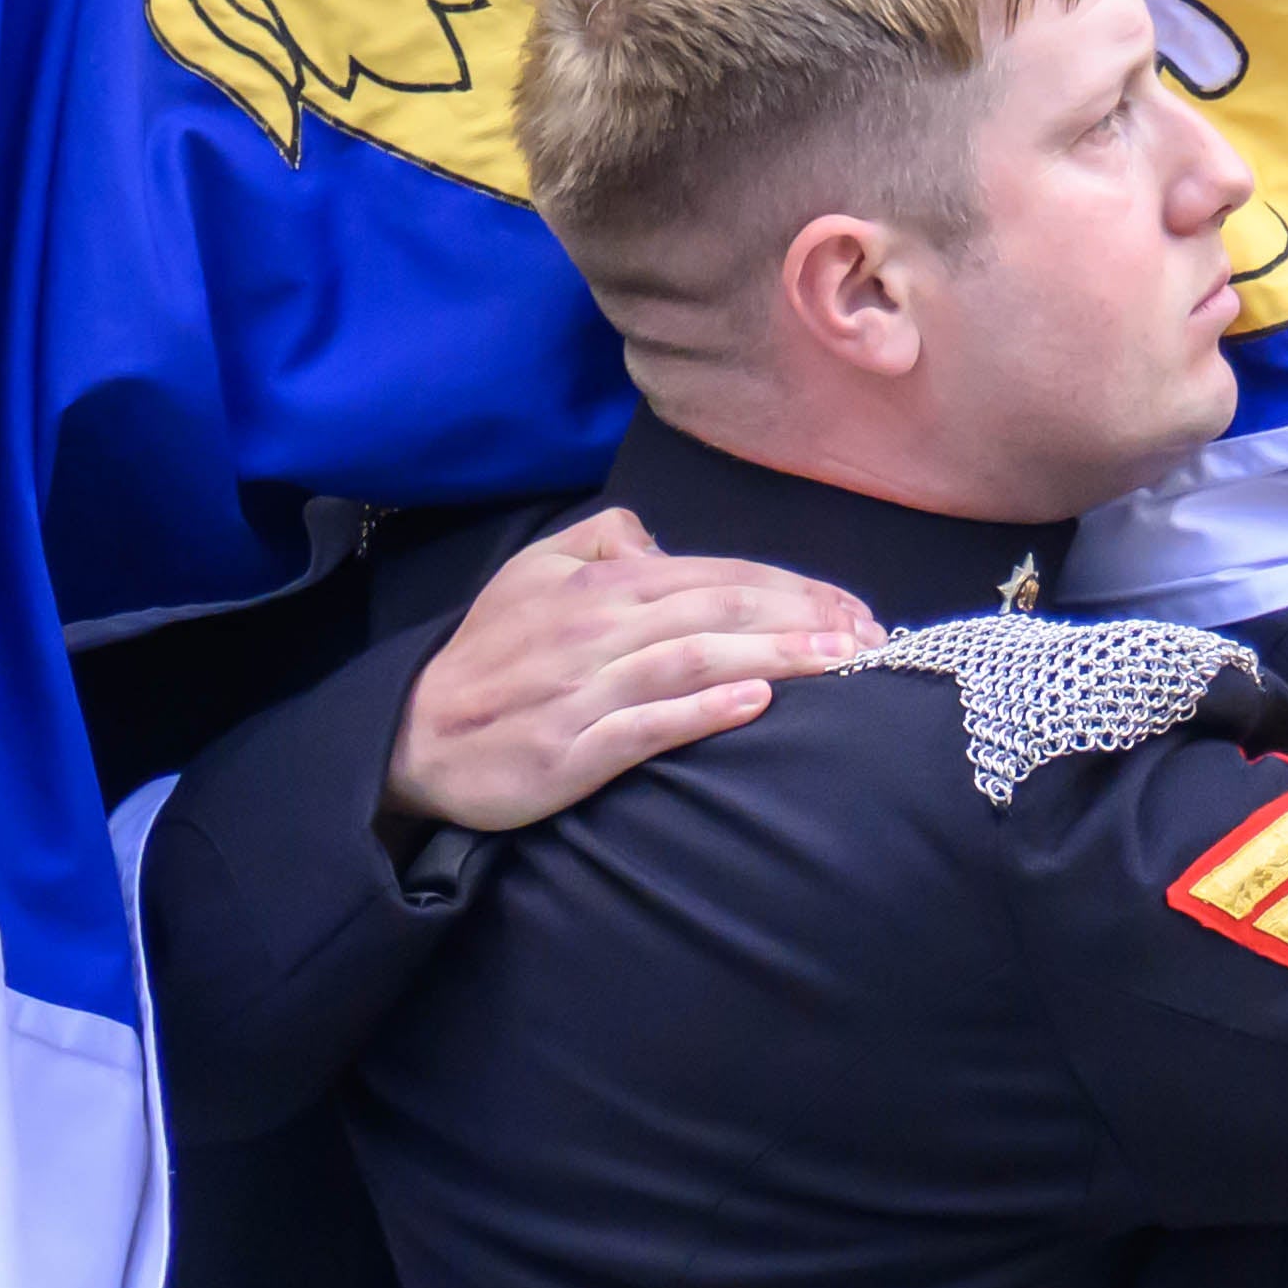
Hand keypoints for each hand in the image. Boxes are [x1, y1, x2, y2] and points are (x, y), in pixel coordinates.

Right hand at [383, 505, 880, 831]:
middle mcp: (597, 631)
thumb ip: (602, 541)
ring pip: (693, 662)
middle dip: (804, 620)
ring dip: (774, 659)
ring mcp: (584, 692)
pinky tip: (755, 705)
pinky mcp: (570, 751)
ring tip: (840, 661)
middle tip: (872, 636)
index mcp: (599, 585)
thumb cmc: (490, 655)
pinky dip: (701, 712)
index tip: (856, 608)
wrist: (415, 736)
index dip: (793, 589)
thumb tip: (661, 537)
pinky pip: (645, 727)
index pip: (717, 576)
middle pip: (719, 612)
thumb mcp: (532, 572)